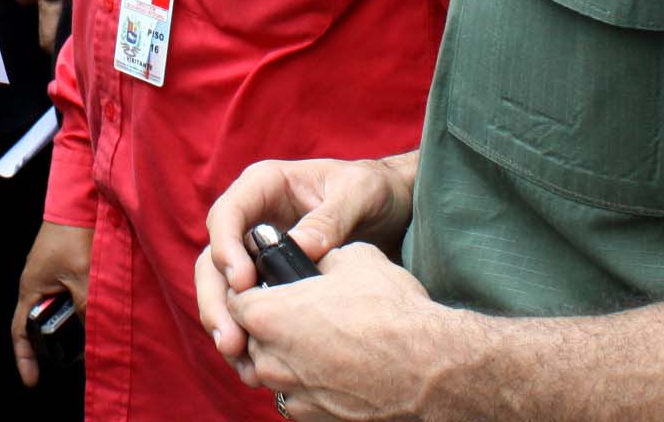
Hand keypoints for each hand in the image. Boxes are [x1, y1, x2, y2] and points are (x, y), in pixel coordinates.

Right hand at [10, 218, 92, 386]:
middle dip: (59, 338)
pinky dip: (82, 302)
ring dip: (75, 317)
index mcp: (31, 288)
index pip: (21, 331)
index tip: (32, 380)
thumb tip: (91, 331)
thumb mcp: (82, 277)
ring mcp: (51, 273)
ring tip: (93, 326)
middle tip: (76, 353)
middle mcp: (37, 282)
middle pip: (44, 321)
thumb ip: (85, 306)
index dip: (25, 357)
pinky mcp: (65, 266)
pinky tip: (98, 302)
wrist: (79, 200)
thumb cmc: (72, 233)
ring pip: (61, 307)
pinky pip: (71, 292)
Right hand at [196, 155, 414, 366]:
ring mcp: (256, 250)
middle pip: (214, 259)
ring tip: (237, 356)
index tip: (242, 284)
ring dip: (224, 323)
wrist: (391, 207)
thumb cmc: (372, 189)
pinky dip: (244, 333)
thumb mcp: (358, 193)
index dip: (226, 250)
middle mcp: (251, 218)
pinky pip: (246, 306)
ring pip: (222, 288)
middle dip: (216, 300)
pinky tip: (252, 363)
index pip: (227, 216)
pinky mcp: (268, 278)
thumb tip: (299, 247)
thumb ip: (330, 218)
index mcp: (263, 186)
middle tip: (231, 339)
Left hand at [221, 242, 464, 421]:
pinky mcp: (314, 419)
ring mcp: (292, 394)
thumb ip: (317, 258)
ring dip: (286, 355)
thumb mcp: (352, 258)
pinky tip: (336, 367)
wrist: (429, 367)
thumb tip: (311, 260)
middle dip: (266, 325)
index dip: (250, 289)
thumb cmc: (390, 308)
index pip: (234, 299)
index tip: (267, 286)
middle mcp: (270, 360)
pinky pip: (298, 396)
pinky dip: (309, 382)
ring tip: (321, 340)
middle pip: (250, 338)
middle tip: (297, 312)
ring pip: (273, 370)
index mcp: (268, 315)